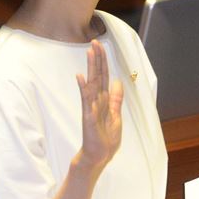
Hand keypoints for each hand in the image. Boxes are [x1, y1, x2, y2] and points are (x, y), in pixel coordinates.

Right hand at [76, 40, 122, 171]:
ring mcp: (91, 108)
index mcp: (104, 100)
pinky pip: (86, 100)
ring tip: (89, 52)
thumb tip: (118, 82)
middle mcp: (96, 101)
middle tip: (94, 42)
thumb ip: (116, 99)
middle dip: (97, 59)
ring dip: (91, 67)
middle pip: (97, 76)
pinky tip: (80, 76)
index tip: (101, 46)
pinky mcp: (88, 117)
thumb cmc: (105, 139)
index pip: (104, 77)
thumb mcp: (116, 116)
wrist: (99, 157)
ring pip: (92, 84)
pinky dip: (83, 88)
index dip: (104, 62)